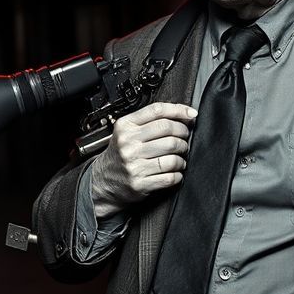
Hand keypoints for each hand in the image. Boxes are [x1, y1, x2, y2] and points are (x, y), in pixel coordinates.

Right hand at [90, 102, 196, 218]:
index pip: (157, 111)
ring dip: (182, 155)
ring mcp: (134, 164)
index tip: (191, 114)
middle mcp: (128, 144)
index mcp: (125, 126)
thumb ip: (150, 121)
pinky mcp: (140, 183)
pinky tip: (175, 170)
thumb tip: (184, 114)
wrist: (102, 182)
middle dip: (183, 134)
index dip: (179, 110)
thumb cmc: (119, 155)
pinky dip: (178, 173)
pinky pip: (171, 176)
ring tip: (180, 156)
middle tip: (184, 138)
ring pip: (173, 154)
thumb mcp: (127, 132)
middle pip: (168, 131)